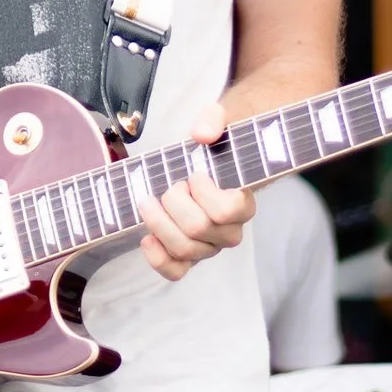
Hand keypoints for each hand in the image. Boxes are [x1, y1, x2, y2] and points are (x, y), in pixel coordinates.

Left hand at [137, 106, 256, 282]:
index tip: (194, 173)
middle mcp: (230, 231)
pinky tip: (147, 238)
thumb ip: (213, 120)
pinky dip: (158, 258)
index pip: (227, 211)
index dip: (204, 192)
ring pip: (184, 250)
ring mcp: (209, 247)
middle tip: (170, 183)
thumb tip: (202, 134)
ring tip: (148, 201)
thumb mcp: (217, 122)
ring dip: (159, 224)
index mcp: (243, 203)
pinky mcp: (189, 256)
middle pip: (198, 229)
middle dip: (174, 201)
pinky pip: (176, 271)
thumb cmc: (214, 146)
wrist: (209, 163)